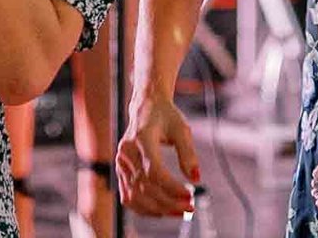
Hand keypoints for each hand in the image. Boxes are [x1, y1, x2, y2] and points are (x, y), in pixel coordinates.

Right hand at [116, 94, 200, 217]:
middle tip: (189, 208)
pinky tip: (162, 210)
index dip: (171, 187)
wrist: (146, 107)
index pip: (153, 171)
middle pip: (144, 187)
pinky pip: (128, 196)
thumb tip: (196, 179)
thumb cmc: (165, 116)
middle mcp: (127, 152)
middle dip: (168, 202)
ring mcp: (121, 163)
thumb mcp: (181, 129)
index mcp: (142, 137)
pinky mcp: (120, 171)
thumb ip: (188, 153)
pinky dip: (144, 208)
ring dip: (157, 209)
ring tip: (179, 211)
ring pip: (135, 196)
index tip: (190, 195)